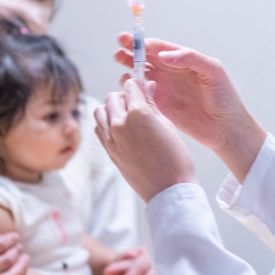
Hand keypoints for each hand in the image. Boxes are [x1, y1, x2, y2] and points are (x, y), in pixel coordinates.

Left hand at [94, 77, 196, 201]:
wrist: (168, 189)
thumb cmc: (175, 159)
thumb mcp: (167, 125)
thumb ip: (152, 104)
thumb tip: (147, 87)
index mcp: (138, 113)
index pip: (131, 87)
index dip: (138, 85)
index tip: (143, 87)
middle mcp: (120, 123)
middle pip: (113, 97)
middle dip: (124, 96)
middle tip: (137, 103)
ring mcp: (111, 138)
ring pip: (101, 111)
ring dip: (112, 109)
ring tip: (127, 117)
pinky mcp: (108, 151)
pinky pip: (99, 128)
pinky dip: (106, 124)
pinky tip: (122, 130)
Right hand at [113, 34, 265, 178]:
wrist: (226, 127)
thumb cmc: (225, 97)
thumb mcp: (213, 70)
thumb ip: (190, 58)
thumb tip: (164, 56)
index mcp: (183, 60)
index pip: (159, 47)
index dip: (143, 42)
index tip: (131, 40)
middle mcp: (171, 72)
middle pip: (145, 57)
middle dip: (130, 50)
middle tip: (119, 45)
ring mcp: (164, 88)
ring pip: (140, 73)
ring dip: (128, 65)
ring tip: (120, 60)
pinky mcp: (159, 105)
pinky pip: (140, 93)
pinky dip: (131, 87)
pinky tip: (127, 83)